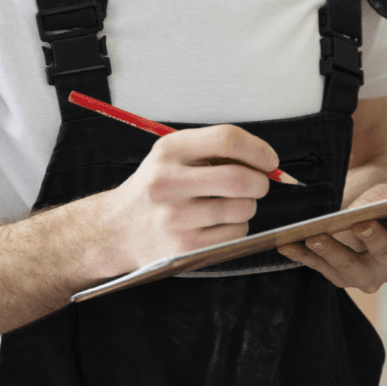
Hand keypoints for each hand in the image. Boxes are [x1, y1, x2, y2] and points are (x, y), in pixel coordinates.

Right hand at [95, 125, 274, 275]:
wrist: (117, 228)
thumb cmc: (156, 188)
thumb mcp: (173, 155)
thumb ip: (214, 149)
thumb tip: (265, 161)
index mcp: (170, 150)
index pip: (226, 139)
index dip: (258, 149)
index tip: (270, 160)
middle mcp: (168, 181)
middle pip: (239, 178)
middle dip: (260, 182)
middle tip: (258, 184)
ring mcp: (175, 217)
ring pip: (241, 208)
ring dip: (248, 206)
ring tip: (230, 205)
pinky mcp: (183, 246)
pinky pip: (235, 234)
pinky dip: (238, 227)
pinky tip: (218, 224)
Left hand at [276, 183, 386, 292]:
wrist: (363, 196)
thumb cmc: (380, 190)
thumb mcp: (384, 186)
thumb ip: (379, 198)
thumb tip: (357, 214)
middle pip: (386, 254)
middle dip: (372, 239)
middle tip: (360, 224)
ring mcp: (369, 275)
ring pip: (351, 268)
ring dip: (331, 252)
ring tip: (314, 236)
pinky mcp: (342, 276)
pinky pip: (321, 268)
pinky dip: (303, 255)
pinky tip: (286, 244)